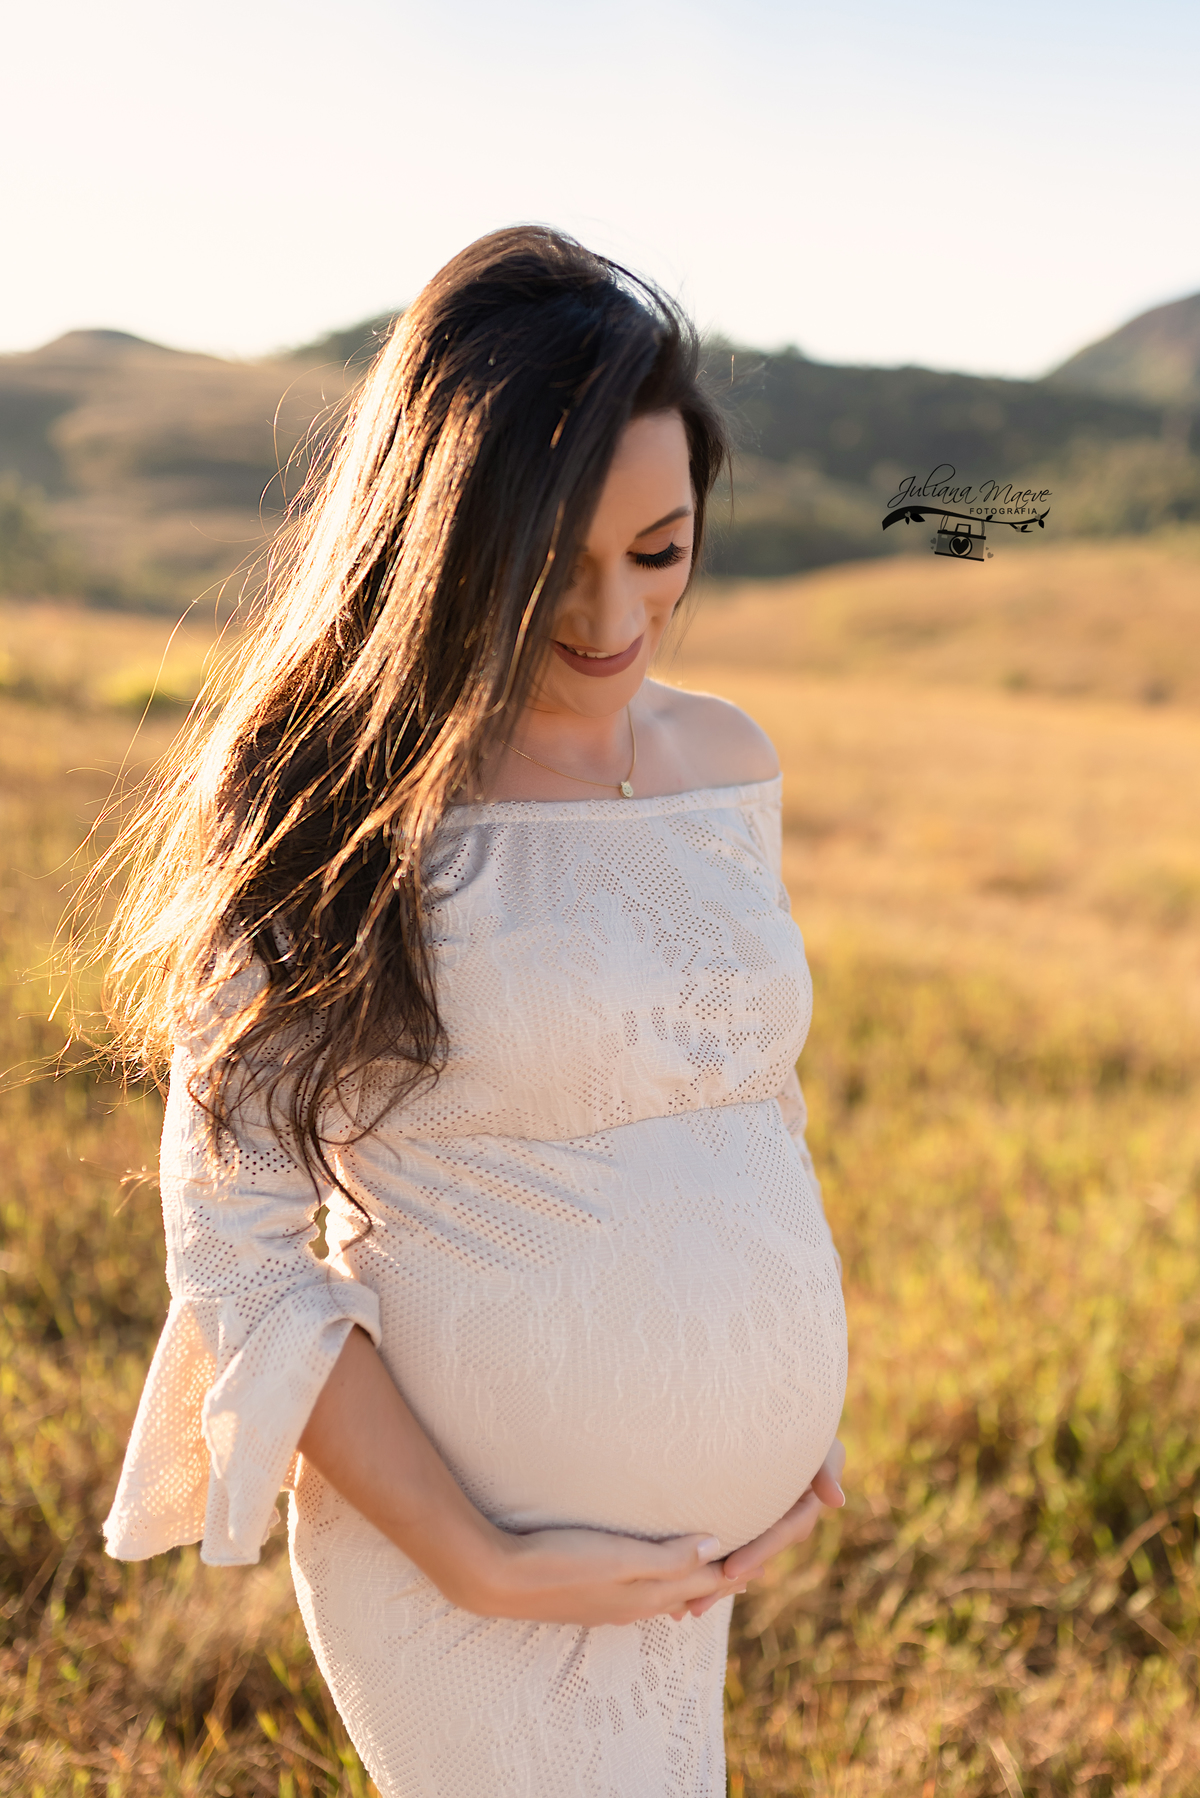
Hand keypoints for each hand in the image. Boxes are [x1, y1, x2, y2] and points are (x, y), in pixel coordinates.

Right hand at [458, 1527, 729, 1626]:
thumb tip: (718, 1547)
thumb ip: (672, 1556)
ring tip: (707, 1571)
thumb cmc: (562, 1561)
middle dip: (717, 1579)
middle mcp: (633, 1606)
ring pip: (663, 1595)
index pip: (704, 1583)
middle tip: (745, 1565)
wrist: (499, 1580)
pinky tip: (651, 1575)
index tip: (761, 1556)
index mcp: (647, 1595)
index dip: (733, 1569)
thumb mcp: (623, 1556)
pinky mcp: (588, 1598)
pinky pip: (638, 1594)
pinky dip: (659, 1584)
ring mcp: (609, 1606)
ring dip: (688, 1582)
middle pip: (688, 1592)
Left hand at [681, 1439, 846, 1619]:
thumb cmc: (803, 1429)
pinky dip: (705, 1564)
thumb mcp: (821, 1447)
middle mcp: (780, 1524)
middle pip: (753, 1557)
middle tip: (697, 1604)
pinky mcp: (741, 1521)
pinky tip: (681, 1588)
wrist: (781, 1422)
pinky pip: (725, 1545)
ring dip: (712, 1582)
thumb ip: (826, 1470)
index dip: (756, 1552)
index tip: (730, 1570)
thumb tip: (837, 1501)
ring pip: (736, 1557)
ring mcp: (760, 1525)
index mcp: (800, 1512)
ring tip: (684, 1608)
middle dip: (726, 1581)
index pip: (779, 1534)